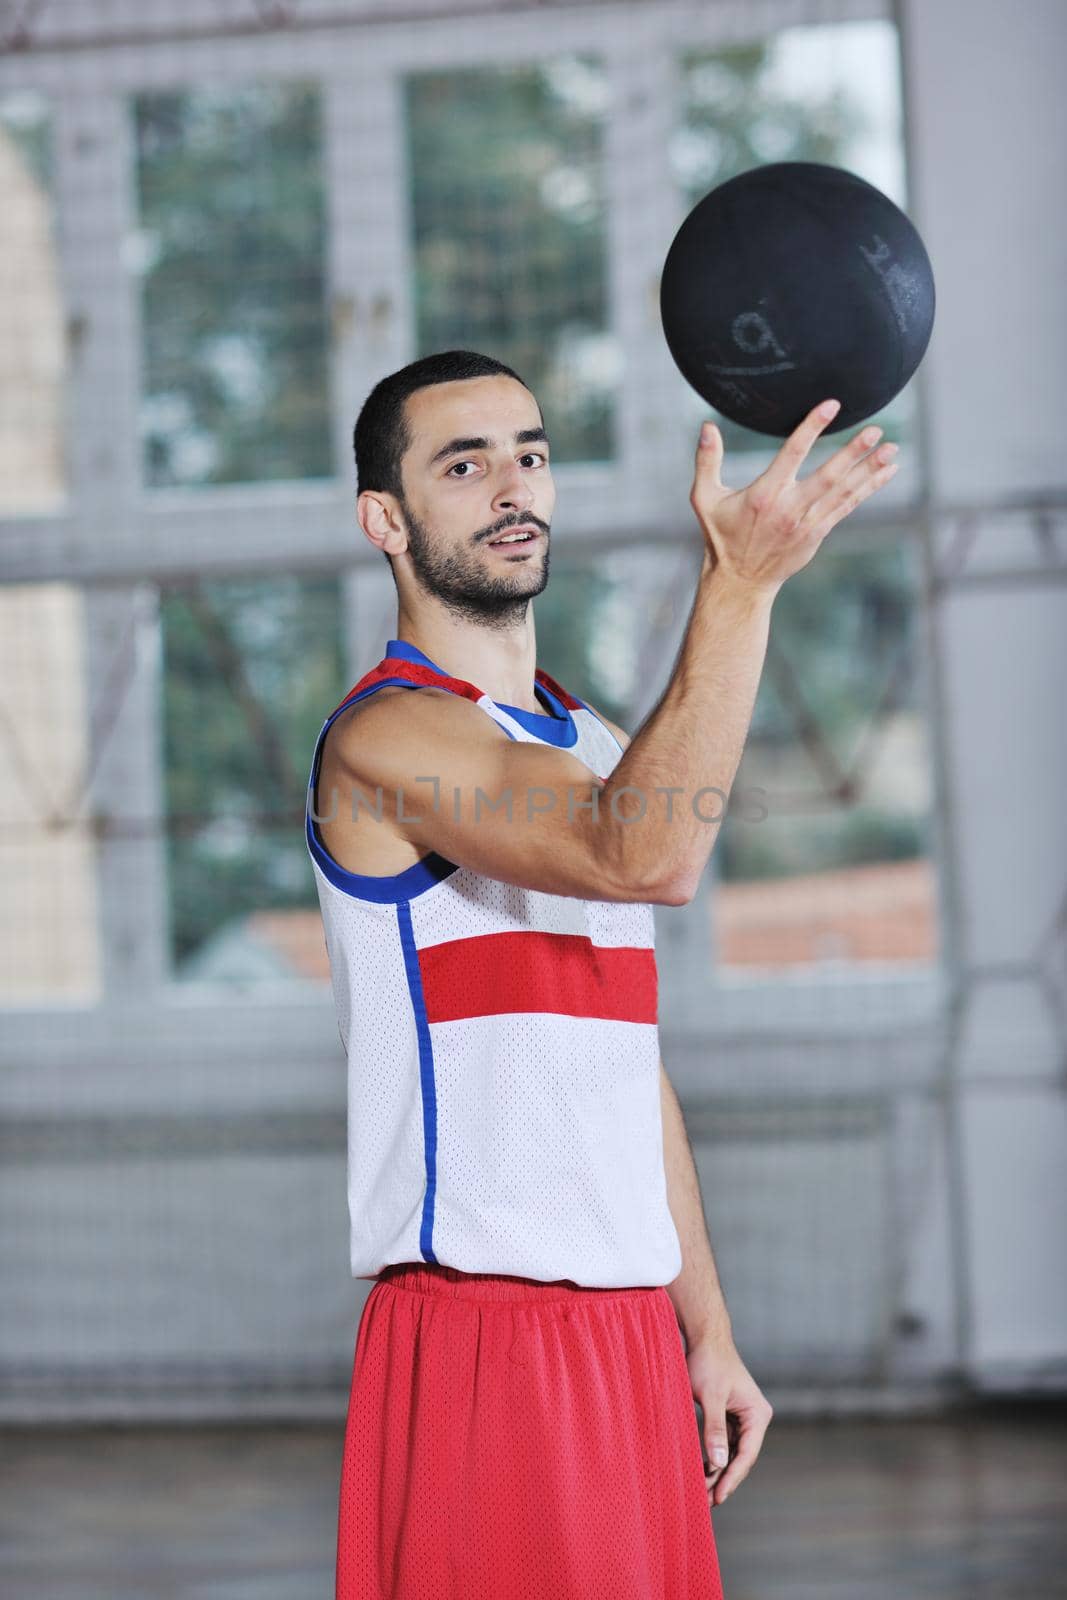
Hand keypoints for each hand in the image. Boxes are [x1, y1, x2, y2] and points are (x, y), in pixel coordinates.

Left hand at [685, 1331, 773, 1507]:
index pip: (747, 1454)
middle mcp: (755, 1418)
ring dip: (718, 1470)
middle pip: (740, 1457)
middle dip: (723, 1479)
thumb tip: (719, 1464)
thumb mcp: (711, 1397)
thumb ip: (715, 1430)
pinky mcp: (730, 1415)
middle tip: (705, 1502)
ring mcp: (743, 1417)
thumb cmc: (708, 1362)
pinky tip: (702, 1471)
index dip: (732, 1478)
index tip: (717, 1497)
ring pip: (732, 1452)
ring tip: (702, 1492)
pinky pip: (724, 1442)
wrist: (704, 1337)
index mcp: (758, 1414)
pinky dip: (714, 1456)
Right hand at [689, 401, 899, 598]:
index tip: (831, 406)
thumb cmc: (721, 535)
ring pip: (844, 491)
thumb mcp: (704, 499)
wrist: (741, 580)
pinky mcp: (818, 532)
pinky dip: (869, 487)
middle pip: (828, 476)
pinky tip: (888, 471)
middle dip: (854, 452)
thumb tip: (707, 426)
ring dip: (870, 469)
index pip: (792, 454)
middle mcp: (790, 509)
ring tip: (892, 449)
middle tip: (876, 430)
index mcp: (764, 495)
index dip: (812, 428)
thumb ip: (707, 461)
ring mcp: (808, 523)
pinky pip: (848, 505)